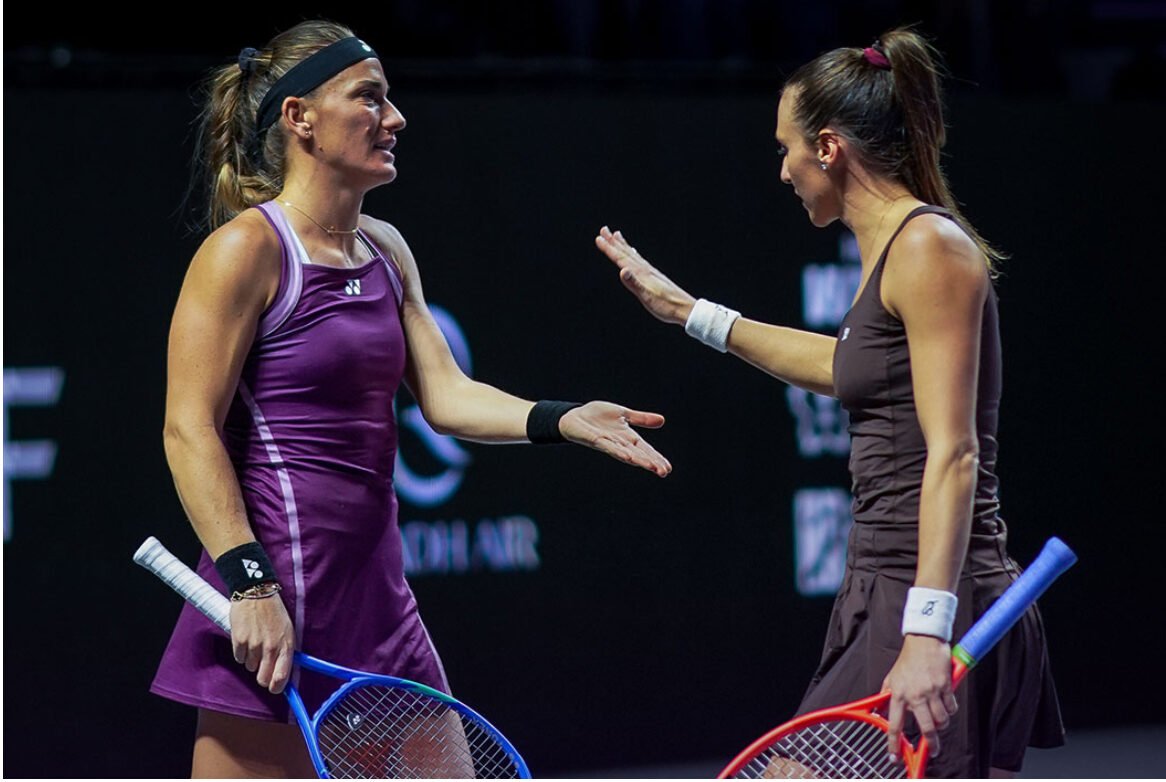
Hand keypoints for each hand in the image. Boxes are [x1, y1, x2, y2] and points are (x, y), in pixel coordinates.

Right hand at [229, 593, 295, 694]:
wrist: (257, 592)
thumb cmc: (274, 612)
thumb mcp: (288, 631)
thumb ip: (286, 652)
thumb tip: (284, 672)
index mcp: (286, 645)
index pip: (281, 678)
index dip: (277, 688)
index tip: (275, 688)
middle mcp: (271, 647)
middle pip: (263, 679)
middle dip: (262, 677)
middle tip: (262, 666)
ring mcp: (254, 645)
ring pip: (250, 667)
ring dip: (252, 659)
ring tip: (256, 641)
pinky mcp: (239, 641)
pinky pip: (239, 658)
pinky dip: (241, 652)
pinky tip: (246, 638)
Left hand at [558, 401, 671, 476]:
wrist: (574, 416)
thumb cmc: (597, 417)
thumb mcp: (623, 414)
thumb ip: (641, 419)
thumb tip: (662, 420)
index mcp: (627, 438)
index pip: (646, 450)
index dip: (656, 458)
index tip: (668, 469)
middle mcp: (620, 443)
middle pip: (638, 455)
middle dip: (651, 463)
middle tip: (663, 472)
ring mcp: (608, 443)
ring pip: (626, 453)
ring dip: (638, 460)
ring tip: (650, 466)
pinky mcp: (595, 440)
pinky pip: (608, 447)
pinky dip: (618, 451)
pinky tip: (627, 456)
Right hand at [595, 226, 696, 324]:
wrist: (685, 309)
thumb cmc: (666, 306)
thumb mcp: (647, 298)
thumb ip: (634, 284)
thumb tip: (622, 270)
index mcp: (641, 274)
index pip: (622, 259)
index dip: (609, 249)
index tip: (599, 238)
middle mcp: (646, 270)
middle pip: (626, 252)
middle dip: (614, 242)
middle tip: (604, 229)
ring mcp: (651, 272)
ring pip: (633, 255)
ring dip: (623, 245)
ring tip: (617, 235)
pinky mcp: (655, 276)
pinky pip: (640, 260)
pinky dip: (634, 254)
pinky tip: (634, 254)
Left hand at [882, 634, 957, 761]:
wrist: (923, 641)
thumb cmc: (908, 659)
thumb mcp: (892, 677)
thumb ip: (887, 695)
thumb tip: (881, 710)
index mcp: (898, 694)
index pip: (895, 724)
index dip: (894, 744)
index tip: (895, 756)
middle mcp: (915, 695)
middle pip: (926, 728)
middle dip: (931, 743)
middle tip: (933, 749)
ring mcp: (931, 691)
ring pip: (942, 720)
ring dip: (942, 722)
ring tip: (939, 717)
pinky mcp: (945, 686)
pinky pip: (952, 707)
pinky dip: (951, 709)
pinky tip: (946, 702)